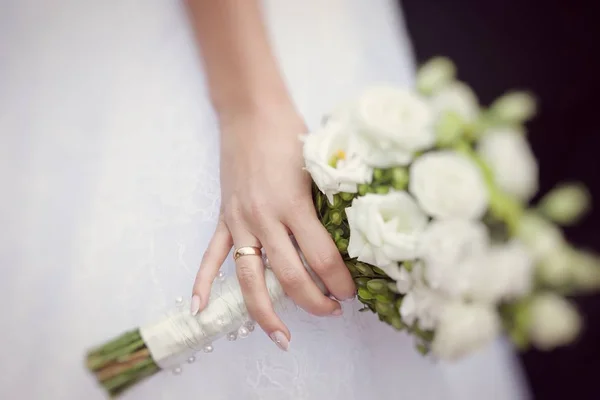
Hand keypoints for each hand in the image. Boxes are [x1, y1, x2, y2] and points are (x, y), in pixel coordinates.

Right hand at [191, 106, 355, 349]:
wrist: (251, 113)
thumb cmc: (290, 135)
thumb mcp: (319, 167)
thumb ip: (327, 206)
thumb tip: (346, 244)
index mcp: (294, 204)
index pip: (321, 257)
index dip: (339, 281)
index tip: (350, 292)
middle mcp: (265, 218)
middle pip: (289, 276)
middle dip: (314, 302)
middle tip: (332, 312)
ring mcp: (240, 220)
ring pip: (250, 278)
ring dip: (267, 312)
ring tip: (282, 337)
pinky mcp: (224, 218)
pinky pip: (212, 256)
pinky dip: (202, 283)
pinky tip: (199, 310)